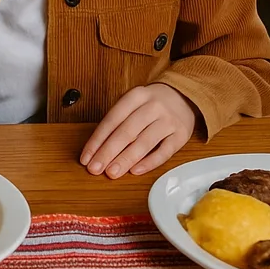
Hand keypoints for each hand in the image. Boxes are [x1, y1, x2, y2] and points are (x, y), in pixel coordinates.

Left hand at [79, 83, 196, 177]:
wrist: (184, 96)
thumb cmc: (151, 104)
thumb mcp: (133, 103)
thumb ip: (118, 122)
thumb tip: (98, 150)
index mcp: (136, 95)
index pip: (112, 120)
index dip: (97, 140)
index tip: (86, 157)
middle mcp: (153, 106)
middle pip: (127, 131)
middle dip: (108, 152)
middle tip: (95, 169)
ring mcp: (169, 120)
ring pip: (144, 142)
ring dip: (125, 159)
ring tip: (112, 173)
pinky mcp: (182, 135)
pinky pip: (164, 151)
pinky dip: (149, 162)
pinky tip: (135, 171)